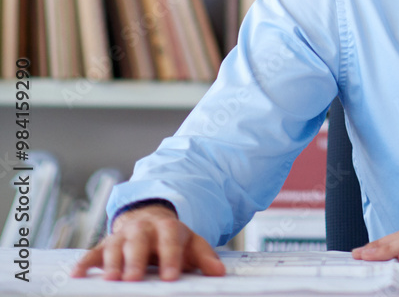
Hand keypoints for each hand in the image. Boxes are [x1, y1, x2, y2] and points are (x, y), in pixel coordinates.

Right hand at [71, 202, 225, 281]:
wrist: (150, 220)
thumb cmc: (172, 239)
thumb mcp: (192, 244)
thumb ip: (205, 257)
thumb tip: (219, 272)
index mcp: (168, 227)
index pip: (170, 240)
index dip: (170, 257)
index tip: (171, 277)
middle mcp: (143, 229)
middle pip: (139, 241)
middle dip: (136, 260)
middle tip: (134, 279)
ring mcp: (122, 236)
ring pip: (115, 246)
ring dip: (112, 263)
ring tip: (110, 281)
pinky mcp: (105, 245)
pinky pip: (93, 252)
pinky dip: (85, 263)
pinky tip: (78, 275)